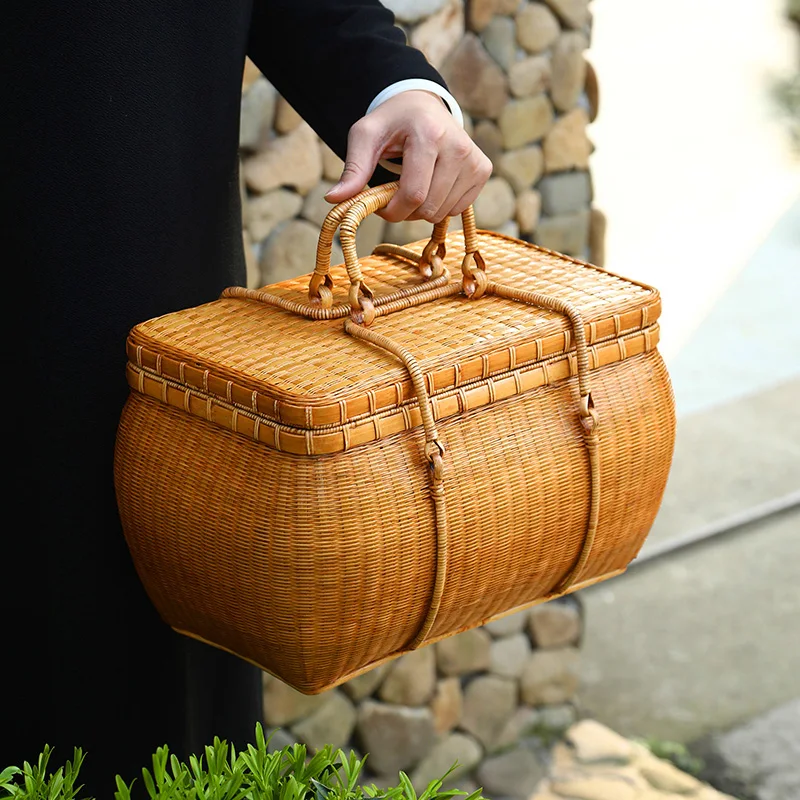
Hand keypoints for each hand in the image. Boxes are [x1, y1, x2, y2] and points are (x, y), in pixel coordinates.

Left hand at [324, 90, 491, 223]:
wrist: (423, 105)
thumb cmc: (391, 122)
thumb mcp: (366, 136)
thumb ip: (353, 169)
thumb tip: (333, 198)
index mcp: (429, 135)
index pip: (414, 194)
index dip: (393, 210)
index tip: (380, 204)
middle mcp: (459, 146)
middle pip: (429, 208)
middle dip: (406, 210)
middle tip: (395, 193)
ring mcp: (475, 160)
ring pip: (443, 212)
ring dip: (422, 209)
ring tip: (413, 185)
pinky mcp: (482, 170)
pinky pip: (458, 209)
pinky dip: (440, 205)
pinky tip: (432, 184)